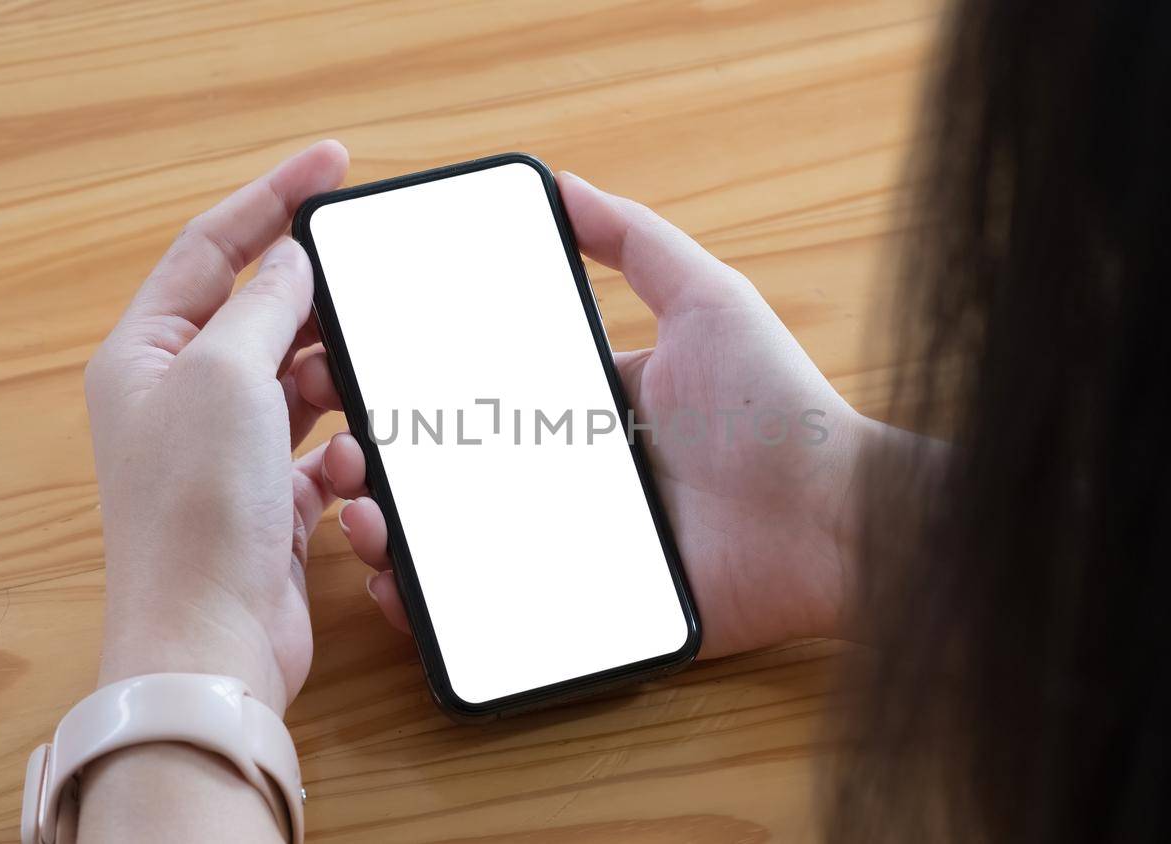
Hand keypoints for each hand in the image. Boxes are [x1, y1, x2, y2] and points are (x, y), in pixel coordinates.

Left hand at [83, 142, 347, 712]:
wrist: (210, 641)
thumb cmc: (196, 511)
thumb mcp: (226, 375)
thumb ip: (265, 303)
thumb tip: (293, 260)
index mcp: (144, 354)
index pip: (210, 248)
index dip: (272, 199)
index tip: (334, 164)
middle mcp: (178, 398)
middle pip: (262, 315)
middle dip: (319, 309)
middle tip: (371, 294)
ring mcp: (224, 451)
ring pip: (302, 383)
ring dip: (338, 387)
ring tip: (357, 399)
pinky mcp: (268, 499)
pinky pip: (323, 449)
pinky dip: (346, 455)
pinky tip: (353, 475)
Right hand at [328, 172, 870, 658]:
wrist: (833, 519)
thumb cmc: (778, 406)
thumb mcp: (707, 300)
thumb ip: (637, 240)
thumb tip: (561, 182)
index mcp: (586, 409)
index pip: (480, 397)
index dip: (414, 392)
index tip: (353, 375)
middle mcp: (569, 477)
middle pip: (453, 472)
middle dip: (382, 463)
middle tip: (337, 454)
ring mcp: (572, 546)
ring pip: (455, 545)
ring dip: (392, 534)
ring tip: (359, 518)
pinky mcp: (584, 610)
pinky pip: (492, 615)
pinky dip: (434, 610)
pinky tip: (395, 587)